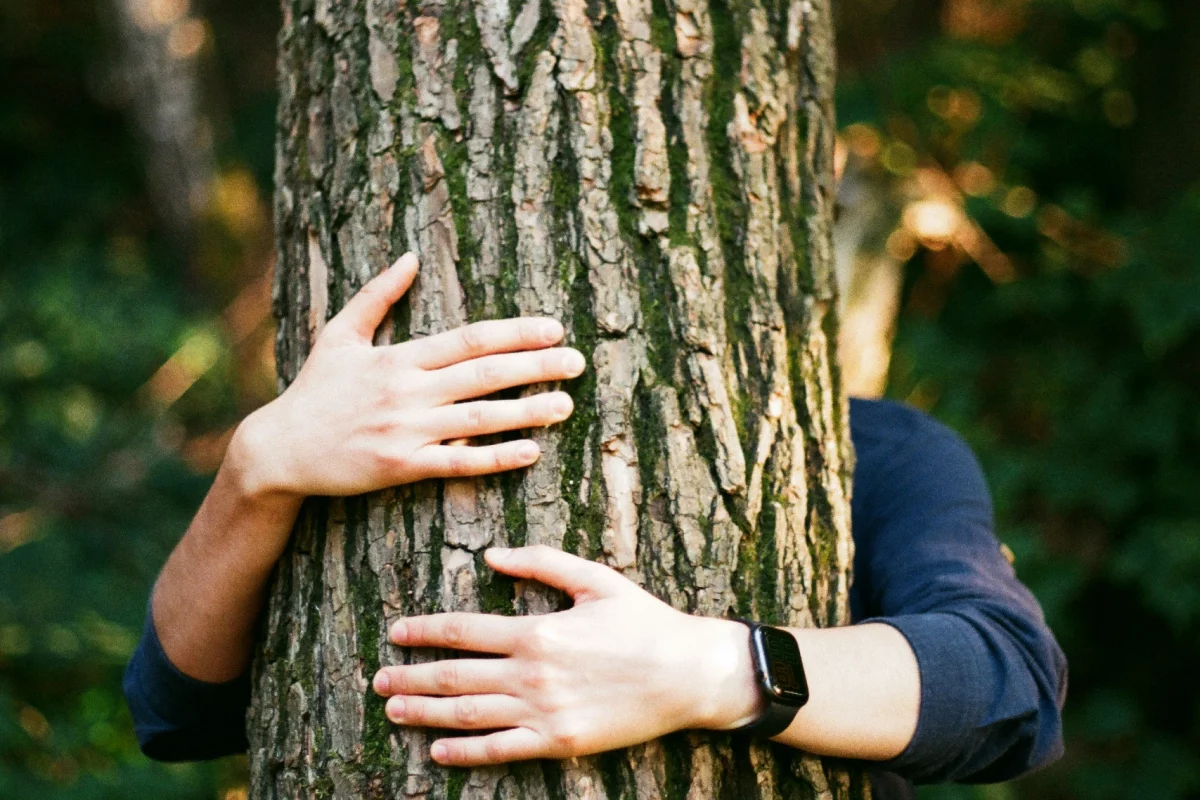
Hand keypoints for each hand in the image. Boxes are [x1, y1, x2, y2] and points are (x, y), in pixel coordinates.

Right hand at [228, 253, 585, 501]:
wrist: (279, 450)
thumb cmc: (313, 390)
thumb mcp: (338, 334)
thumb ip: (376, 295)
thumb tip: (410, 257)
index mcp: (398, 357)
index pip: (469, 339)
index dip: (515, 333)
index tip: (553, 328)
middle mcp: (407, 392)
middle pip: (484, 374)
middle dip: (535, 366)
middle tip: (577, 362)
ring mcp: (406, 431)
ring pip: (478, 418)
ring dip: (526, 411)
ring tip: (566, 404)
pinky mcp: (401, 467)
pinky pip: (458, 462)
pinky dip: (496, 457)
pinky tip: (530, 451)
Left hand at [372, 546, 761, 766]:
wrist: (688, 673)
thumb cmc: (643, 622)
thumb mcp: (595, 579)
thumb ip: (541, 563)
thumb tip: (490, 555)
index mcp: (538, 630)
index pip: (463, 630)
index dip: (425, 631)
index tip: (397, 632)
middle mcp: (532, 674)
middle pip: (455, 676)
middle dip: (411, 676)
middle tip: (378, 679)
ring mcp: (543, 712)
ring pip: (468, 714)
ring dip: (425, 713)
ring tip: (393, 710)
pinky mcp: (559, 742)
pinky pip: (501, 750)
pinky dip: (465, 753)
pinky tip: (439, 752)